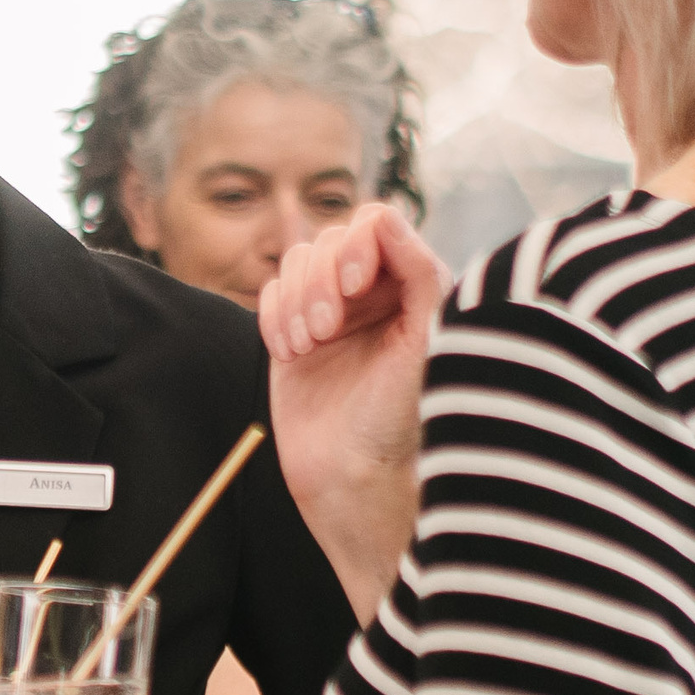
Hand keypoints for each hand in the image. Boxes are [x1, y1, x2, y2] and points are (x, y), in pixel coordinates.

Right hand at [257, 202, 446, 623]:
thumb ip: (418, 270)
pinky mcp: (293, 334)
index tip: (355, 286)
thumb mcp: (424, 338)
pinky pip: (270, 295)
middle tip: (327, 334)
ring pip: (295, 263)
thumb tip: (385, 217)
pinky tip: (293, 354)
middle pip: (328, 239)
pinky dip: (274, 318)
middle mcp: (373, 294)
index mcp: (414, 286)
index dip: (356, 245)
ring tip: (311, 348)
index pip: (376, 222)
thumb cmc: (400, 418)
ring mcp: (331, 313)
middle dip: (319, 282)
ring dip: (296, 302)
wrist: (352, 477)